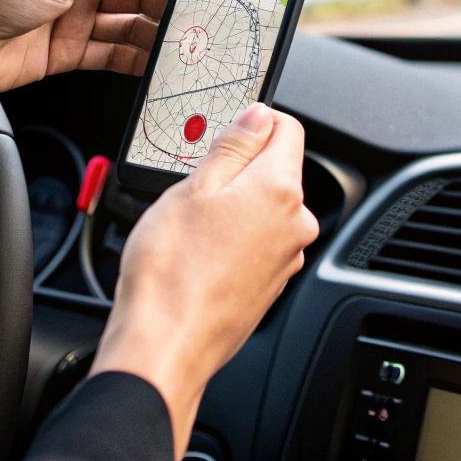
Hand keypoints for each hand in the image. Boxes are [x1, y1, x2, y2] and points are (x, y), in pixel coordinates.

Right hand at [89, 103, 318, 457]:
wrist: (165, 346)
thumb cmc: (171, 272)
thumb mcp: (192, 189)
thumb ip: (233, 146)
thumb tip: (259, 114)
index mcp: (281, 191)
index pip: (287, 128)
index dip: (255, 122)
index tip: (225, 131)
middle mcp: (295, 224)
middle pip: (276, 169)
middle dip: (239, 168)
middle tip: (194, 184)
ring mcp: (286, 256)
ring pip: (264, 207)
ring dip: (234, 205)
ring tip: (190, 225)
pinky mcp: (271, 283)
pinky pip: (258, 241)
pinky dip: (234, 236)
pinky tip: (199, 251)